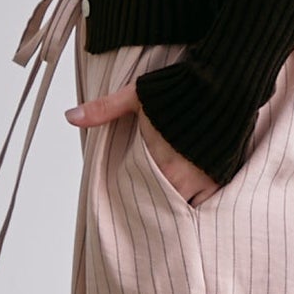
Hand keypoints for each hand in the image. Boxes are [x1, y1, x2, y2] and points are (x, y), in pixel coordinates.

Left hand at [65, 83, 219, 206]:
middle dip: (156, 207)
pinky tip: (192, 196)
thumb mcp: (136, 97)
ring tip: (169, 203)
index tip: (132, 203)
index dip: (137, 202)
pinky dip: (200, 201)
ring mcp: (204, 179)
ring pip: (186, 206)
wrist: (223, 84)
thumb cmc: (180, 90)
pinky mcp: (222, 176)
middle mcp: (182, 178)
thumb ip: (103, 110)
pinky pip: (208, 201)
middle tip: (149, 209)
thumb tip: (70, 116)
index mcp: (159, 165)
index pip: (142, 196)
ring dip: (177, 205)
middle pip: (164, 206)